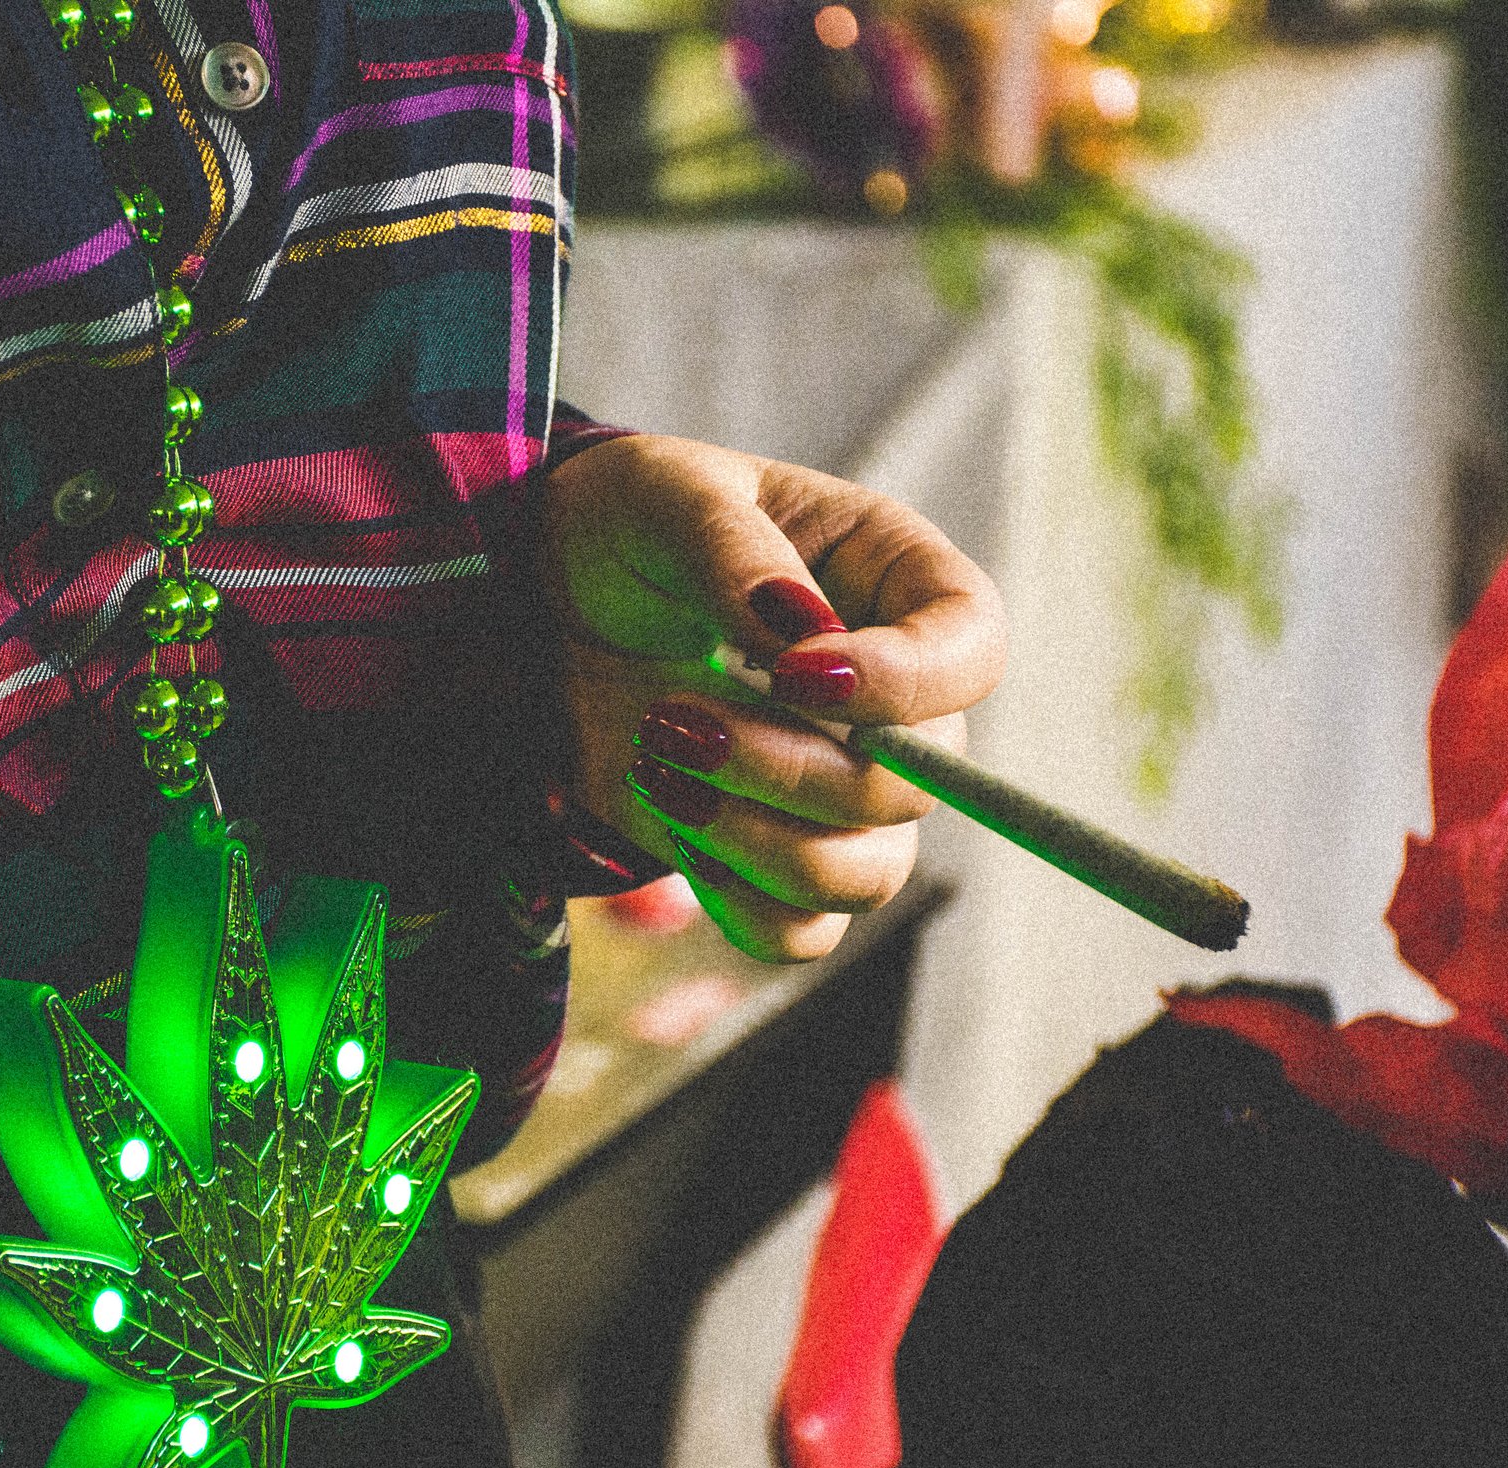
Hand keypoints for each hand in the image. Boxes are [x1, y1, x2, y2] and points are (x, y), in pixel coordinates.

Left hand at [546, 433, 1005, 960]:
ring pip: (867, 873)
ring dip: (753, 838)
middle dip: (786, 767)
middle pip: (913, 784)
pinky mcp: (770, 856)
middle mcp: (886, 699)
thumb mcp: (665, 497)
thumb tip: (807, 637)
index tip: (789, 674)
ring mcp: (833, 787)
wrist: (535, 606)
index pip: (972, 651)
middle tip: (668, 715)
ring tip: (654, 763)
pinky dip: (735, 899)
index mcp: (892, 581)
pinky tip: (669, 818)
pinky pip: (802, 931)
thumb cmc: (621, 525)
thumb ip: (736, 553)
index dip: (903, 685)